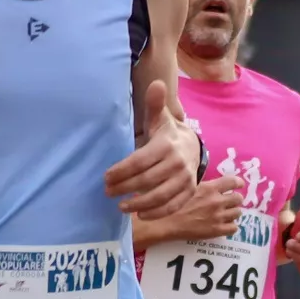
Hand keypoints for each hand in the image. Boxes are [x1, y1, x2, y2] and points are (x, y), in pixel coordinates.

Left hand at [106, 80, 197, 216]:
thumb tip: (156, 84)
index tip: (106, 177)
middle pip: (146, 180)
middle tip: (107, 192)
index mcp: (167, 145)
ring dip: (138, 204)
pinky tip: (140, 214)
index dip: (121, 171)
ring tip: (120, 206)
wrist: (194, 147)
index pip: (140, 161)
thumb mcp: (160, 118)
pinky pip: (173, 206)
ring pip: (160, 196)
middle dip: (124, 187)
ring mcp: (185, 179)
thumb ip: (154, 104)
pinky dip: (156, 213)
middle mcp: (178, 163)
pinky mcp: (189, 192)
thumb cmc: (167, 134)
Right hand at [158, 177, 246, 241]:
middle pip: (238, 198)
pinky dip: (230, 226)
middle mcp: (217, 201)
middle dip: (235, 200)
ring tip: (225, 215)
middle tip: (229, 203)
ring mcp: (218, 216)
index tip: (239, 185)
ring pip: (238, 213)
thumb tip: (216, 185)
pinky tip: (224, 225)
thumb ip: (205, 187)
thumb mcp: (190, 188)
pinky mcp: (217, 230)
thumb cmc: (175, 204)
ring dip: (233, 213)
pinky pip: (234, 228)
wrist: (168, 222)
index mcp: (210, 188)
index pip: (233, 181)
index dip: (239, 183)